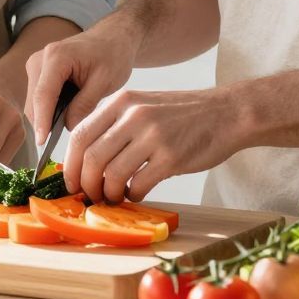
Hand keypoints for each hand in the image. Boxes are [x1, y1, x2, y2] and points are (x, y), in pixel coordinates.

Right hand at [23, 24, 137, 149]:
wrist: (112, 38)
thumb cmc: (112, 55)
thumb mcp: (104, 82)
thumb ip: (85, 105)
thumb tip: (68, 127)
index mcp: (56, 57)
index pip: (44, 95)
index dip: (43, 121)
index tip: (43, 143)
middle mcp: (40, 59)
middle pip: (35, 101)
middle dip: (47, 123)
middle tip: (70, 137)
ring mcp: (36, 65)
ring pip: (35, 102)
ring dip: (48, 117)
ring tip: (73, 120)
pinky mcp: (38, 72)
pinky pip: (39, 98)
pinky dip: (50, 110)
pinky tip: (69, 112)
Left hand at [65, 86, 249, 203]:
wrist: (228, 112)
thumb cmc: (183, 114)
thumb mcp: (143, 106)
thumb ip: (115, 125)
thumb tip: (86, 160)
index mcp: (121, 101)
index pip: (79, 135)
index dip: (70, 164)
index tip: (71, 181)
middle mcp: (134, 116)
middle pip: (91, 158)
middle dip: (86, 184)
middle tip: (91, 196)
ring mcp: (153, 136)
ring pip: (112, 175)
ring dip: (108, 193)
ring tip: (115, 196)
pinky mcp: (172, 157)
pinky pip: (139, 185)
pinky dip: (133, 195)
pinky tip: (138, 193)